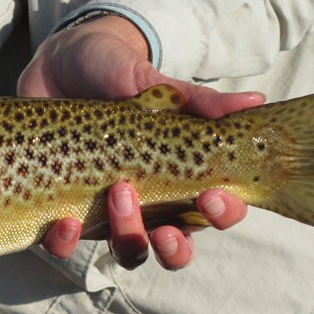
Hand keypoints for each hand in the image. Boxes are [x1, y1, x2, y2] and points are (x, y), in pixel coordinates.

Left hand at [22, 15, 262, 269]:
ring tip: (117, 194)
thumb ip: (198, 99)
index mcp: (181, 176)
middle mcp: (149, 202)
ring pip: (127, 251)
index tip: (211, 196)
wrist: (59, 63)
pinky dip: (66, 242)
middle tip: (163, 229)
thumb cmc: (115, 72)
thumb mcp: (154, 83)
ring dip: (127, 238)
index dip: (221, 215)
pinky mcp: (64, 209)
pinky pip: (66, 243)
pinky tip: (65, 224)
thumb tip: (254, 101)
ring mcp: (106, 210)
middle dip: (173, 248)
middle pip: (174, 250)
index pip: (215, 211)